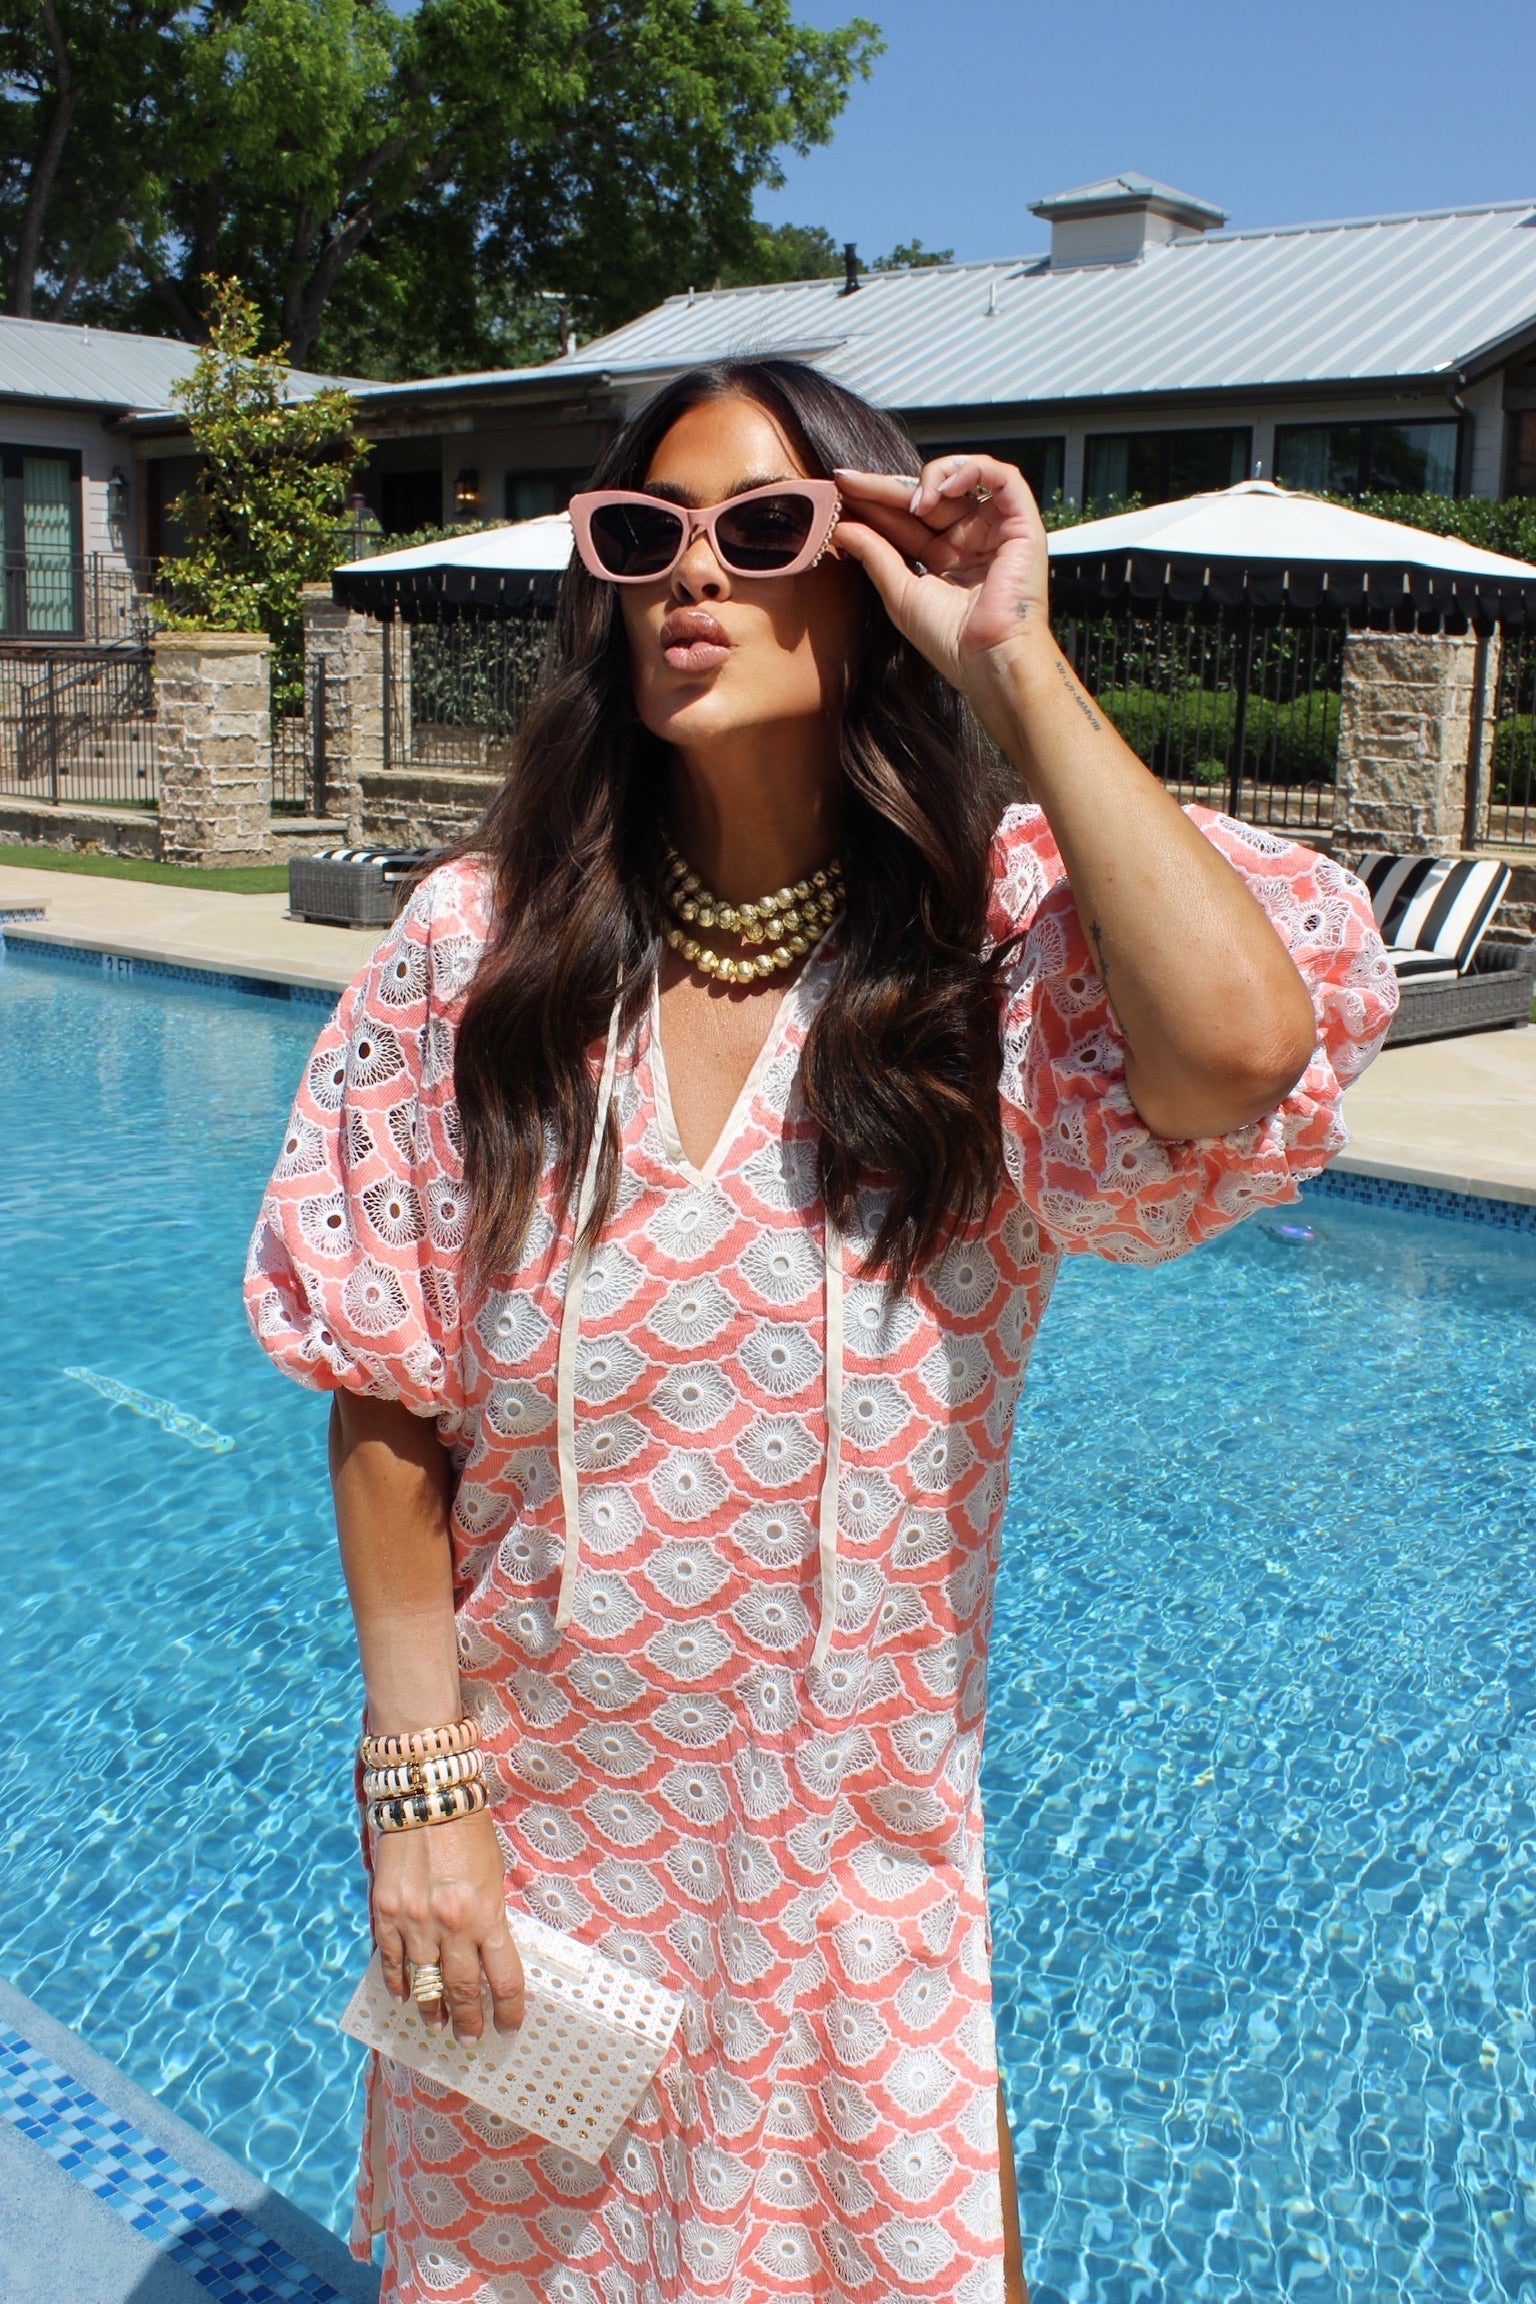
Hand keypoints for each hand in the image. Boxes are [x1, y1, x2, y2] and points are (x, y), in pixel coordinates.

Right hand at [371, 1808, 524, 2044]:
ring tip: (436, 2026)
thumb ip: (488, 1917)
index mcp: (486, 1914)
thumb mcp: (493, 1876)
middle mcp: (451, 1926)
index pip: (504, 1979)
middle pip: (462, 1991)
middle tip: (470, 2038)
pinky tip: (403, 1997)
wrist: (428, 1795)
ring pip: (424, 1983)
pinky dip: (397, 1983)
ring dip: (431, 2010)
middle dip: (468, 2021)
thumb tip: (484, 1956)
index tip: (508, 2026)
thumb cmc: (470, 1831)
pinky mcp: (385, 1912)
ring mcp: (414, 1922)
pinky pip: (391, 1960)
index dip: (508, 2010)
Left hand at [831, 452, 1049, 710]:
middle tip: (849, 481)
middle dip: (886, 487)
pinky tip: (942, 489)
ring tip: (911, 503)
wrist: (988, 659)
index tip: (840, 492)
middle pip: (926, 497)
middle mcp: (970, 539)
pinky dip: (972, 471)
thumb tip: (843, 527)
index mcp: (944, 557)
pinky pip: (1002, 477)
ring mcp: (996, 529)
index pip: (906, 519)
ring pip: (961, 478)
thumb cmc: (949, 639)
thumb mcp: (900, 593)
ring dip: (929, 478)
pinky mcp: (1021, 522)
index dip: (874, 503)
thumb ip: (875, 555)